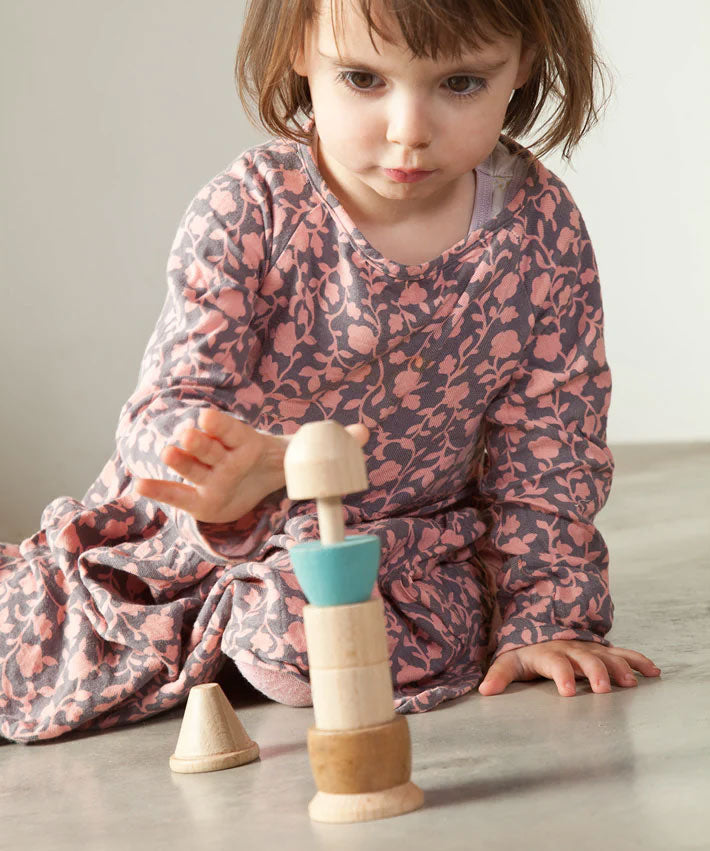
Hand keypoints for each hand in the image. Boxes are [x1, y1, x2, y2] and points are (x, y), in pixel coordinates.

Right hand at [134, 409, 368, 524]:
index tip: (209, 416)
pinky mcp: (198, 499)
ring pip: (190, 467)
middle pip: (208, 447)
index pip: (231, 430)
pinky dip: (159, 490)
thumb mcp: (302, 452)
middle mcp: (222, 457)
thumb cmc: (276, 460)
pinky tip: (139, 486)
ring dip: (177, 460)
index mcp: (246, 441)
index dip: (221, 425)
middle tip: (188, 435)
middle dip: (198, 441)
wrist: (255, 476)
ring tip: (166, 453)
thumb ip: (332, 443)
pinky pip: (177, 495)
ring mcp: (208, 477)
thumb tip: (365, 433)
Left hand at [478, 639, 660, 696]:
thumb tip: (484, 690)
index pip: (555, 663)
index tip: (568, 691)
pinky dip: (638, 660)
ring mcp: (589, 648)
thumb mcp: (510, 661)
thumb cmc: (525, 651)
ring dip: (620, 667)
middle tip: (604, 689)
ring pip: (608, 655)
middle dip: (596, 672)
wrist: (541, 628)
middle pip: (586, 658)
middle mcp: (571, 648)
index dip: (562, 675)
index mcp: (548, 653)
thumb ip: (499, 675)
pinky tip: (653, 672)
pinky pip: (622, 653)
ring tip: (631, 683)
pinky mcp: (602, 649)